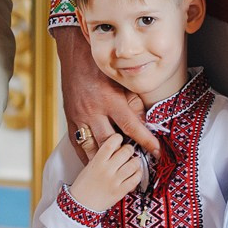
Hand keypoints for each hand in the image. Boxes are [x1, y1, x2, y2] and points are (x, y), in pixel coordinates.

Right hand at [53, 25, 160, 156]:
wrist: (74, 56)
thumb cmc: (101, 67)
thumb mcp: (121, 81)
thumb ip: (134, 103)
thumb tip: (145, 123)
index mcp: (109, 100)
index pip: (132, 126)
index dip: (146, 141)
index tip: (157, 152)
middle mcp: (93, 111)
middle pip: (110, 143)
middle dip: (124, 156)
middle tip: (136, 166)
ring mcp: (79, 118)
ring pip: (92, 148)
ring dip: (105, 161)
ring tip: (117, 170)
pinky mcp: (70, 121)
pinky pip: (78, 145)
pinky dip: (88, 157)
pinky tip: (97, 165)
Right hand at [67, 131, 145, 211]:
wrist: (81, 205)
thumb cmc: (83, 186)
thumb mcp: (90, 166)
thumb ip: (102, 157)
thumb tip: (116, 147)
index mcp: (97, 162)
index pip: (110, 143)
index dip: (118, 138)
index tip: (120, 138)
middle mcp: (106, 170)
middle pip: (126, 151)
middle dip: (130, 149)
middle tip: (129, 150)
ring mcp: (114, 181)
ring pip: (133, 164)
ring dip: (136, 161)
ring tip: (134, 161)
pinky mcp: (120, 191)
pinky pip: (135, 179)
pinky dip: (138, 174)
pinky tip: (135, 172)